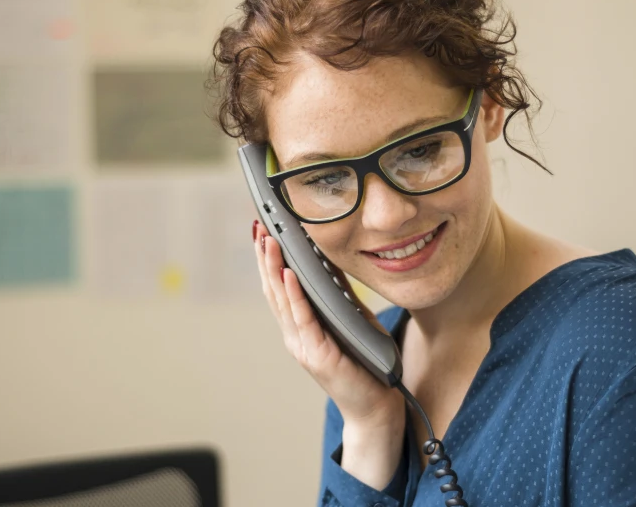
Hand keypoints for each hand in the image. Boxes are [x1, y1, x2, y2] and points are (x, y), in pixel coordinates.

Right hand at [253, 221, 405, 478]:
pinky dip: (295, 295)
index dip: (269, 259)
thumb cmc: (365, 366)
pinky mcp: (318, 356)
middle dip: (265, 257)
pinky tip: (289, 275)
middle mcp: (296, 336)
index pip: (279, 287)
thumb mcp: (352, 320)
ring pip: (283, 301)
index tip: (263, 230)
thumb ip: (339, 296)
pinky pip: (303, 319)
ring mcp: (303, 347)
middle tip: (258, 226)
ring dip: (274, 268)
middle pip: (274, 289)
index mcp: (301, 328)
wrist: (376, 409)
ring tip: (268, 241)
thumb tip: (330, 261)